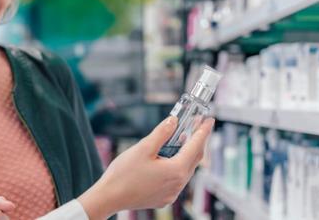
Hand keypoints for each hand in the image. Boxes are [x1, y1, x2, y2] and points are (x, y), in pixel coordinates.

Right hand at [78, 116, 213, 219]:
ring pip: (186, 169)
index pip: (196, 146)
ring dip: (187, 153)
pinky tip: (169, 158)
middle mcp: (178, 184)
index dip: (203, 131)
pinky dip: (178, 165)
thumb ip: (161, 133)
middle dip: (198, 141)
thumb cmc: (124, 174)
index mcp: (176, 171)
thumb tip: (173, 121)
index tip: (209, 120)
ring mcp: (172, 193)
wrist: (110, 197)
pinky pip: (177, 179)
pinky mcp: (164, 197)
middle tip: (198, 125)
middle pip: (194, 158)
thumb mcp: (143, 148)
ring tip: (183, 138)